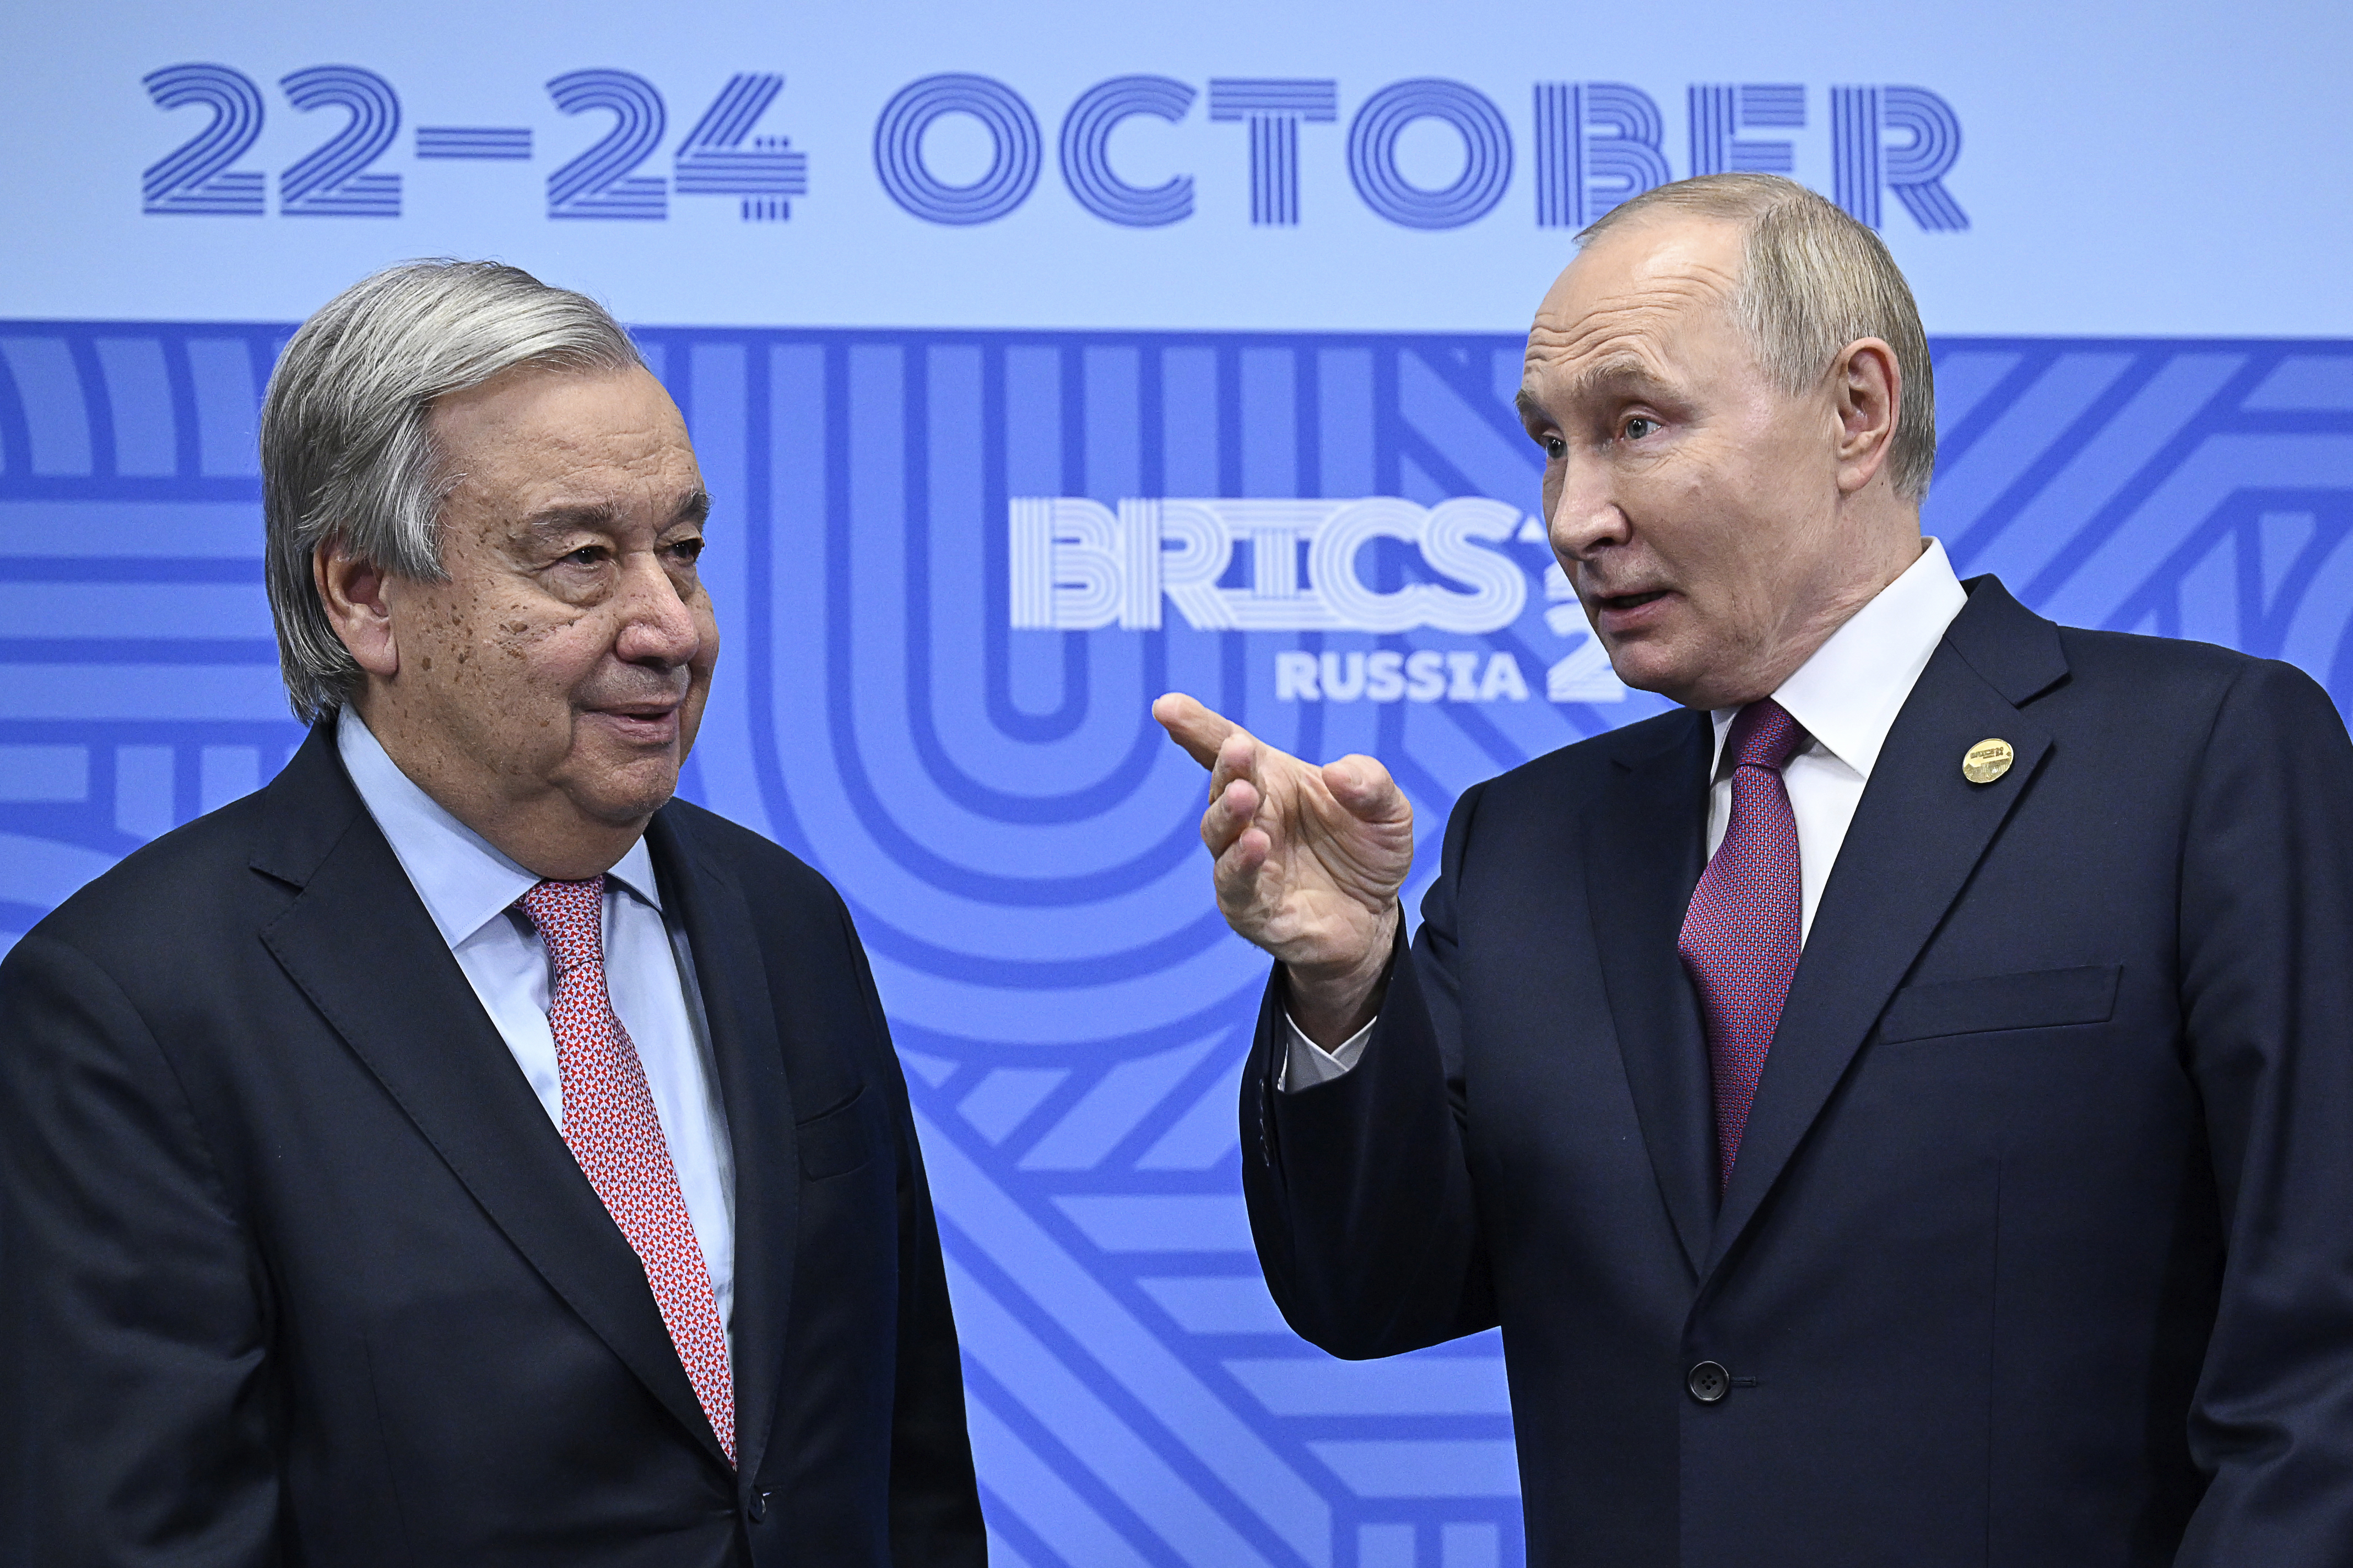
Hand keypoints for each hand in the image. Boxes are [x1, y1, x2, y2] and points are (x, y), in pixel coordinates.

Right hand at [1153, 692, 1412, 1044]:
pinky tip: (1254, 844)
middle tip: (1238, 750)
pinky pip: (1234, 884)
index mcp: (1273, 782)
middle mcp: (1251, 818)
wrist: (1373, 920)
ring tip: (1244, 795)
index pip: (1227, 748)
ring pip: (1218, 834)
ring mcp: (1244, 863)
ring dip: (1227, 812)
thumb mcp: (1389, 812)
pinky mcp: (1250, 907)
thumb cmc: (1368, 854)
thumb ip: (1372, 784)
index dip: (1196, 727)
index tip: (1168, 707)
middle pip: (1223, 786)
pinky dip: (1239, 864)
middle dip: (1226, 766)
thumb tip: (1338, 772)